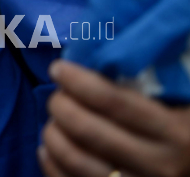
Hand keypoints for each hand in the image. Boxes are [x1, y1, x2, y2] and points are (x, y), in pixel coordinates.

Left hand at [39, 59, 189, 176]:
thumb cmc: (187, 129)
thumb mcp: (182, 104)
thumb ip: (151, 85)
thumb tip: (102, 59)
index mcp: (176, 132)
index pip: (113, 101)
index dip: (78, 81)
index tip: (59, 69)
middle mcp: (158, 164)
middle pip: (87, 129)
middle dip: (61, 105)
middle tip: (57, 95)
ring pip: (75, 159)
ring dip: (53, 134)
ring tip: (55, 120)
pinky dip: (51, 163)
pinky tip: (48, 148)